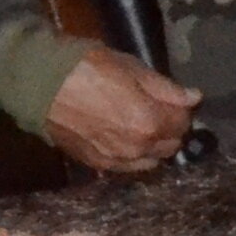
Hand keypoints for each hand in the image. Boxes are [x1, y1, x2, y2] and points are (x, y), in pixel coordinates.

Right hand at [44, 48, 204, 172]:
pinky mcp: (97, 165)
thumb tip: (194, 98)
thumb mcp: (132, 69)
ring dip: (154, 145)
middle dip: (171, 129)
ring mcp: (116, 160)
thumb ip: (166, 89)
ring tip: (143, 125)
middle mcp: (137, 148)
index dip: (183, 109)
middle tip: (160, 110)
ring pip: (151, 160)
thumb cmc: (88, 68)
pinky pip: (128, 167)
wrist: (40, 85)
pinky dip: (134, 155)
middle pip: (171, 145)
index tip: (175, 99)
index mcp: (150, 123)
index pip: (183, 123)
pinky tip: (126, 139)